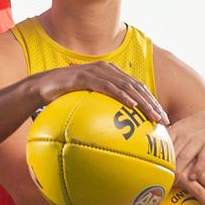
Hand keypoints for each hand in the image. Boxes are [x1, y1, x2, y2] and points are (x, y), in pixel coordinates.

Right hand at [34, 62, 168, 125]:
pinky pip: (108, 86)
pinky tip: (132, 106)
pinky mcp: (85, 76)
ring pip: (126, 86)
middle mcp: (106, 69)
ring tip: (153, 115)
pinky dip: (122, 95)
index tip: (162, 119)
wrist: (40, 88)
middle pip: (136, 86)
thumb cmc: (62, 98)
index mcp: (109, 73)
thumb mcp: (85, 103)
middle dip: (152, 103)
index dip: (151, 101)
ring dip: (143, 101)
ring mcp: (96, 71)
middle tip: (164, 121)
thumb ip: (100, 110)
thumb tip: (112, 135)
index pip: (136, 87)